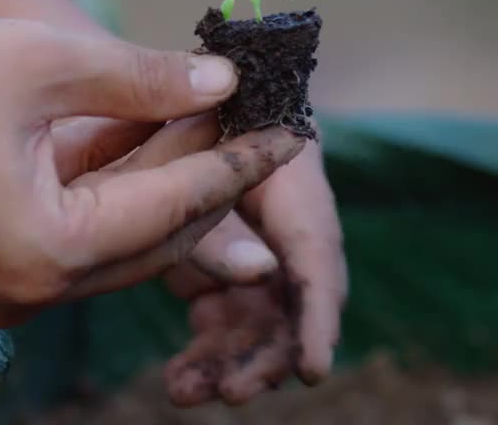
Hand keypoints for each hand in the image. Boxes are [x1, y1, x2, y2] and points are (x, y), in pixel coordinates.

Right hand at [0, 14, 306, 327]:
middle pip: (158, 232)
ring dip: (160, 176)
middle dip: (208, 171)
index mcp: (50, 251)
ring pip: (121, 235)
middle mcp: (35, 292)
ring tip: (208, 112)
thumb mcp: (37, 61)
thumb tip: (218, 81)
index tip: (296, 128)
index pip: (180, 204)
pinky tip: (141, 132)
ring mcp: (9, 291)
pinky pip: (78, 234)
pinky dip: (112, 187)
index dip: (242, 159)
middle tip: (255, 113)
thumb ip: (140, 78)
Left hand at [163, 139, 346, 405]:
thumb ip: (220, 206)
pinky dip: (208, 350)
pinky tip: (180, 378)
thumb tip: (261, 272)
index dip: (318, 320)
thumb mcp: (206, 152)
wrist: (210, 104)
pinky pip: (228, 321)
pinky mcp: (231, 270)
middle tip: (232, 391)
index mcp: (298, 197)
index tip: (313, 370)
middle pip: (292, 307)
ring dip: (230, 363)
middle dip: (265, 356)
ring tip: (185, 392)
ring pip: (260, 324)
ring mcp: (262, 257)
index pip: (316, 264)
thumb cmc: (212, 119)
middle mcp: (290, 236)